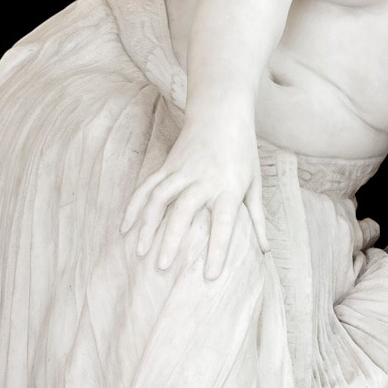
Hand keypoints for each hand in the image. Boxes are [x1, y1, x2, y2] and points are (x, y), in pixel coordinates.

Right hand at [120, 117, 269, 279]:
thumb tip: (263, 251)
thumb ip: (257, 218)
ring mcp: (181, 171)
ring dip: (147, 224)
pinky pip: (147, 187)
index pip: (224, 223)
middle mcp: (204, 179)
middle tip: (162, 267)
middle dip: (172, 239)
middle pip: (184, 210)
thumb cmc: (242, 151)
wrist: (221, 112)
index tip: (210, 276)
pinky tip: (125, 227)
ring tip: (138, 251)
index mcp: (229, 186)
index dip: (217, 250)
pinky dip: (134, 206)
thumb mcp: (255, 183)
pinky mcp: (167, 165)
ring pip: (159, 198)